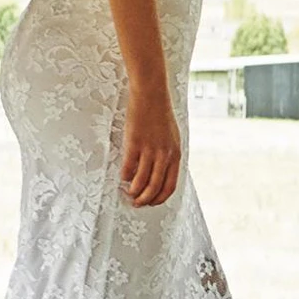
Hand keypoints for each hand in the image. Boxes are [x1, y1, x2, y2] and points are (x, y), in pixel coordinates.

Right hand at [120, 85, 181, 207]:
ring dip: (133, 191)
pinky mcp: (134, 143)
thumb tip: (160, 174)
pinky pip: (128, 167)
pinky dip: (125, 176)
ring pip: (141, 181)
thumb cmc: (160, 115)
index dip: (159, 199)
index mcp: (176, 155)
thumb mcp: (172, 138)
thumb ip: (169, 156)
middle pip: (154, 187)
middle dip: (144, 200)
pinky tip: (122, 177)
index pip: (170, 186)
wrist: (151, 95)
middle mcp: (164, 155)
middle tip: (136, 203)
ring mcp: (149, 149)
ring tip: (128, 193)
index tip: (151, 203)